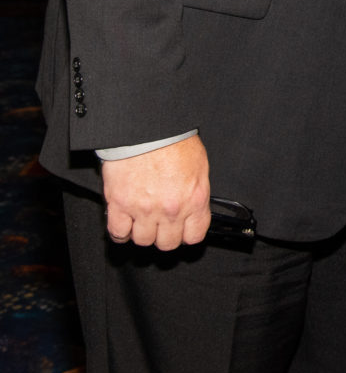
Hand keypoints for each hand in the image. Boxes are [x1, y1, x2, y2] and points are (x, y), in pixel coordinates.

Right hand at [100, 134, 211, 249]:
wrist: (149, 130)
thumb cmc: (175, 141)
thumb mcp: (200, 168)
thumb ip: (197, 194)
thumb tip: (194, 209)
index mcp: (194, 200)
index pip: (195, 236)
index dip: (188, 235)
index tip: (183, 231)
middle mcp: (171, 210)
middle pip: (168, 243)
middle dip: (165, 235)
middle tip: (162, 225)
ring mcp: (144, 210)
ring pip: (143, 241)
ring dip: (143, 233)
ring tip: (143, 220)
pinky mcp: (119, 205)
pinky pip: (118, 233)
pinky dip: (121, 233)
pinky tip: (125, 225)